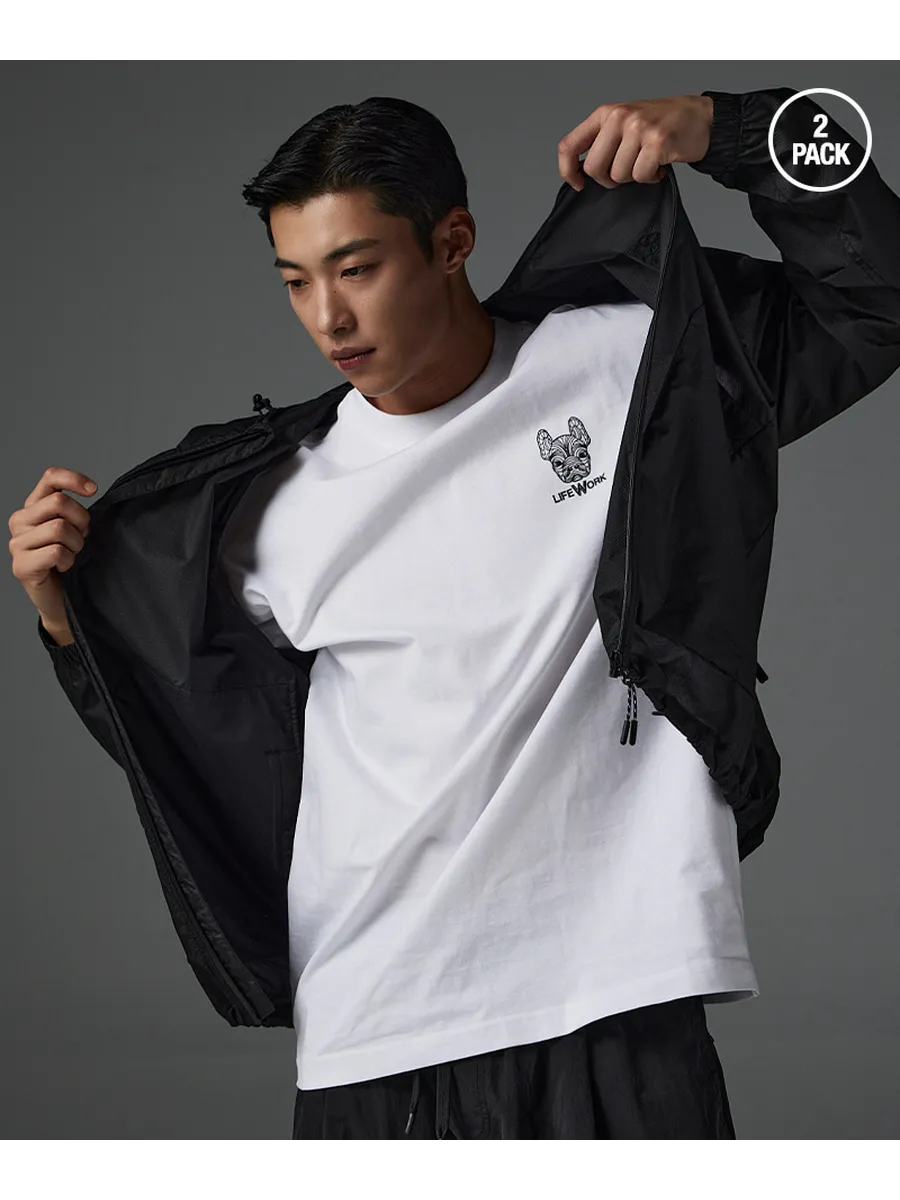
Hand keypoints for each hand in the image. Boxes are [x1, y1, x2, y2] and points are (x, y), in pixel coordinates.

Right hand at [9, 466, 96, 631]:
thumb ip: (75, 510)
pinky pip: (56, 552)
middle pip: (59, 502)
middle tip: (82, 539)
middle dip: (81, 521)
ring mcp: (17, 543)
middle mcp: (20, 521)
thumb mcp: (76, 529)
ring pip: (59, 527)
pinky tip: (65, 568)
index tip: (93, 490)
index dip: (74, 479)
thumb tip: (92, 489)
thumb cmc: (72, 561)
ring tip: (73, 555)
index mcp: (33, 507)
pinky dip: (69, 560)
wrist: (64, 600)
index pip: (50, 478)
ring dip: (76, 544)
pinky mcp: (21, 565)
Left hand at [558, 93, 713, 189]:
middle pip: (594, 168)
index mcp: (605, 113)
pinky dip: (650, 177)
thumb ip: (602, 142)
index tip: (578, 184)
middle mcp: (619, 117)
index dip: (567, 171)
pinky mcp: (656, 141)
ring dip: (634, 177)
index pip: (569, 145)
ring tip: (647, 161)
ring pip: (618, 175)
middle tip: (627, 170)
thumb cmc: (661, 123)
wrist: (700, 117)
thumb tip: (579, 172)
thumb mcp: (624, 124)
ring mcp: (638, 128)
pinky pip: (640, 176)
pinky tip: (659, 164)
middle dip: (609, 179)